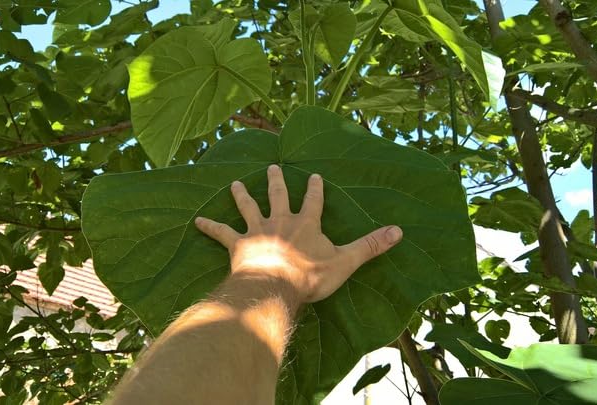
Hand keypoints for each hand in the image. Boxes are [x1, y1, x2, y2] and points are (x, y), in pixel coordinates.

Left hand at [195, 165, 402, 304]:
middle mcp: (280, 221)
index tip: (314, 175)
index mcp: (306, 224)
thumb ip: (371, 245)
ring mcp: (257, 231)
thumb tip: (399, 231)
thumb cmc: (310, 275)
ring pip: (248, 208)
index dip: (314, 189)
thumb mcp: (346, 261)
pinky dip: (210, 227)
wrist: (275, 285)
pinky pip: (222, 234)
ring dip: (241, 196)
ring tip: (234, 185)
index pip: (313, 201)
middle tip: (271, 167)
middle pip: (278, 197)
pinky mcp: (238, 245)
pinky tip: (197, 222)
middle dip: (276, 182)